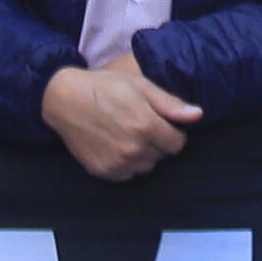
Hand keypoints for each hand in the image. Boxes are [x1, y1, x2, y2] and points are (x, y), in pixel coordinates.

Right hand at [43, 56, 203, 180]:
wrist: (64, 98)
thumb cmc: (104, 87)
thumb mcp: (140, 86)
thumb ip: (171, 104)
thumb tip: (198, 115)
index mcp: (146, 126)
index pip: (177, 144)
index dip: (171, 132)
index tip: (158, 122)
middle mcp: (134, 149)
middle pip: (162, 156)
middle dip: (156, 142)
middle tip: (137, 122)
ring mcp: (118, 163)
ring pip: (145, 166)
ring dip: (141, 154)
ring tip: (125, 133)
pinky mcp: (103, 171)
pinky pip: (126, 174)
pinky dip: (125, 163)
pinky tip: (113, 144)